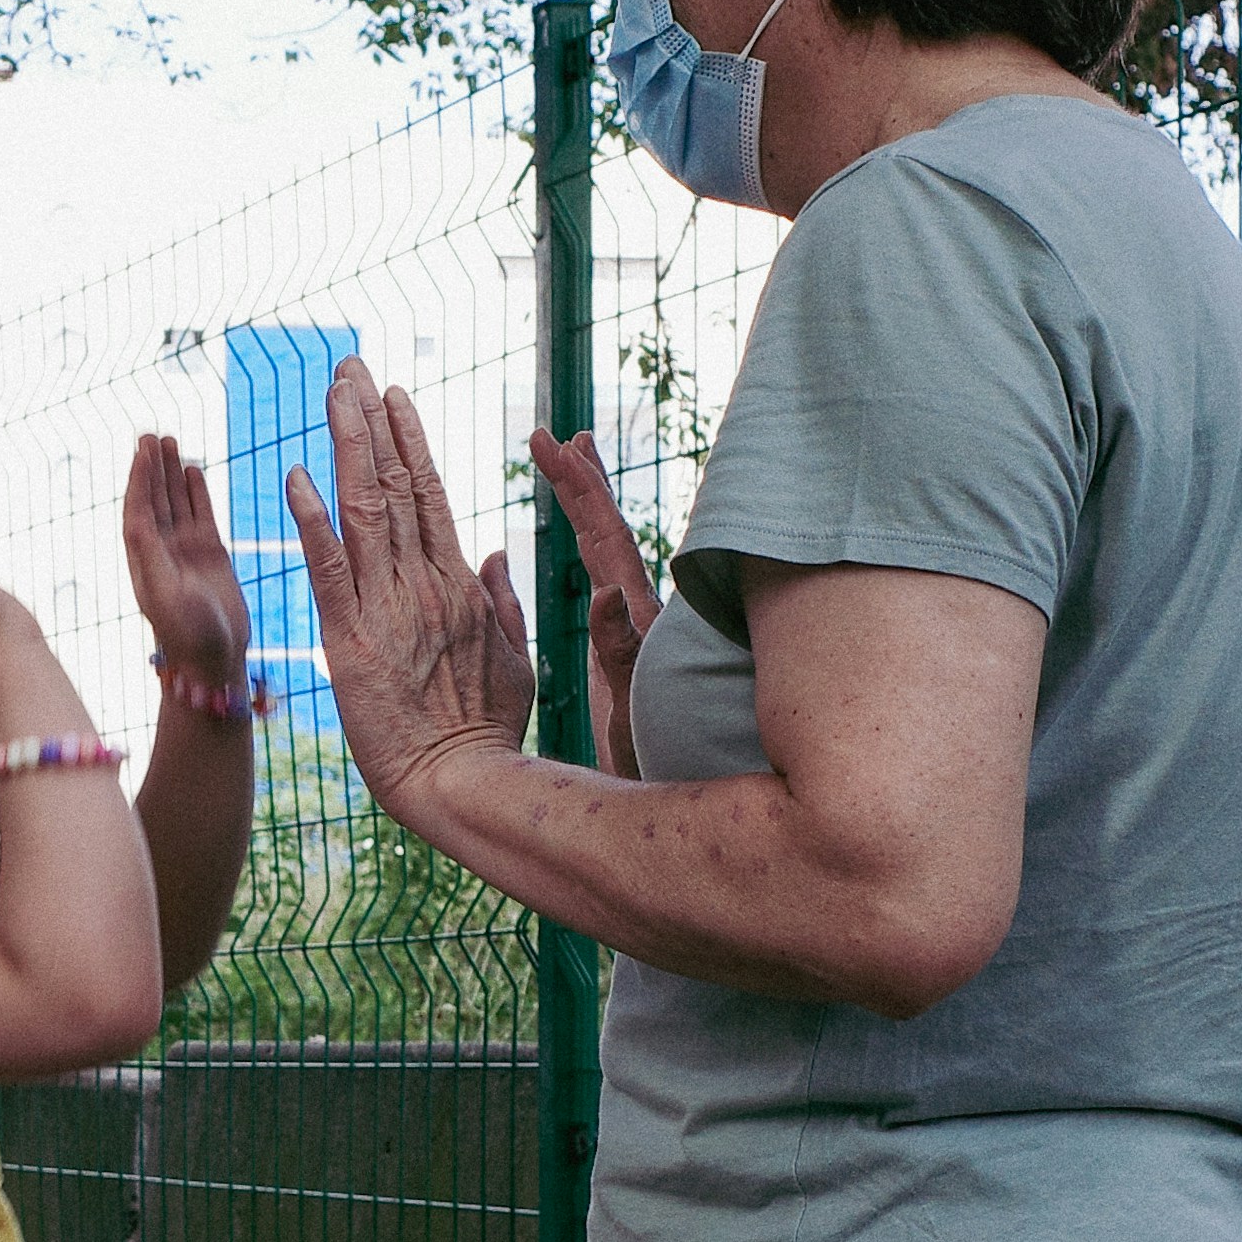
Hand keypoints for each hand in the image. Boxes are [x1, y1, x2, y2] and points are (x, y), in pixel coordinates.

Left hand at [121, 433, 249, 687]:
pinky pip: (201, 515)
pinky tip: (193, 469)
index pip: (137, 510)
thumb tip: (136, 521)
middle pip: (154, 500)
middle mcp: (162, 552)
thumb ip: (150, 557)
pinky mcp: (212, 555)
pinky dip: (196, 492)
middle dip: (151, 468)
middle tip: (150, 434)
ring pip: (177, 503)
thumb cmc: (187, 633)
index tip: (142, 451)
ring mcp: (187, 552)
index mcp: (144, 560)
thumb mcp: (163, 594)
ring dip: (171, 473)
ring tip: (169, 440)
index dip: (139, 480)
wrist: (217, 659)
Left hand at [285, 363, 534, 821]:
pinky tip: (295, 476)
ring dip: (344, 446)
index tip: (392, 397)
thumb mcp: (511, 656)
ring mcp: (388, 607)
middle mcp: (424, 582)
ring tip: (330, 393)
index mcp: (459, 584)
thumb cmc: (487, 732)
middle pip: (394, 485)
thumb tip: (498, 547)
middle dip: (370, 421)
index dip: (407, 441)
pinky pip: (327, 569)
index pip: (429, 496)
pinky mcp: (350, 640)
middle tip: (349, 367)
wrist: (463, 784)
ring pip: (364, 509)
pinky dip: (311, 521)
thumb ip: (501, 599)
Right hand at [533, 432, 662, 780]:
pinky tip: (586, 556)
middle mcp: (639, 618)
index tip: (554, 443)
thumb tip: (607, 594)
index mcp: (637, 621)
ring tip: (574, 469)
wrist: (687, 805)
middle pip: (608, 533)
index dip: (580, 488)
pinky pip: (608, 588)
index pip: (605, 537)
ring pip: (611, 556)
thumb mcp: (632, 709)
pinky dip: (593, 556)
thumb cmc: (660, 765)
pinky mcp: (633, 656)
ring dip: (589, 509)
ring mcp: (637, 634)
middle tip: (555, 436)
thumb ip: (621, 654)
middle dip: (580, 482)